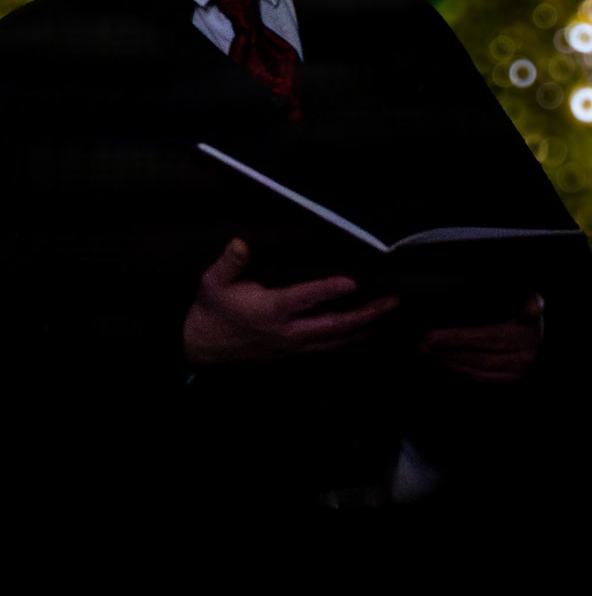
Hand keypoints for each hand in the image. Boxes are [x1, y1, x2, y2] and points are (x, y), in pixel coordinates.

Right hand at [182, 238, 397, 365]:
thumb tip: (241, 243)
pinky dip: (350, 340)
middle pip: (335, 325)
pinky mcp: (294, 352)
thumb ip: (230, 262)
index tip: (352, 281)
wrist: (203, 346)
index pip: (306, 298)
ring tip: (386, 317)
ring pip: (337, 340)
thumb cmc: (210, 310)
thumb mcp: (213, 282)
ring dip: (365, 329)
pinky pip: (329, 347)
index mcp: (270, 310)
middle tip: (392, 302)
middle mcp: (287, 331)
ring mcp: (293, 345)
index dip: (329, 290)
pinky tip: (362, 332)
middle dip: (367, 313)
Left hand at [420, 295, 543, 383]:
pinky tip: (444, 361)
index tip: (432, 335)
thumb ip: (529, 308)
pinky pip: (483, 377)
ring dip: (451, 360)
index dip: (459, 338)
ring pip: (480, 368)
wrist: (541, 340)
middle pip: (480, 355)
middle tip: (423, 342)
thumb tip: (536, 300)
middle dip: (449, 349)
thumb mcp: (530, 311)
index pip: (485, 338)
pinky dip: (461, 369)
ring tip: (428, 351)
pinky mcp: (511, 377)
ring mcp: (518, 369)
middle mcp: (523, 356)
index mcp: (525, 336)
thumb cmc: (526, 321)